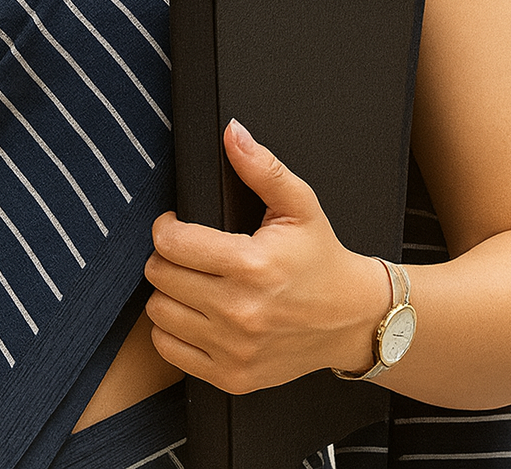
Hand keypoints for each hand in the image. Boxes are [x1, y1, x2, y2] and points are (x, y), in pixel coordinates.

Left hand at [144, 120, 391, 392]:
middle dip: (166, 256)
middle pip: (160, 275)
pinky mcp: (232, 377)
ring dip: (168, 292)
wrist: (352, 320)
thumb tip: (232, 132)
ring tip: (191, 280)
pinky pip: (170, 350)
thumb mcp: (300, 205)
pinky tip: (195, 312)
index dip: (167, 226)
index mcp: (253, 265)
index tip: (177, 223)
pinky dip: (173, 329)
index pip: (173, 242)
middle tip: (186, 251)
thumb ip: (261, 166)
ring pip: (158, 313)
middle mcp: (240, 312)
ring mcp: (235, 350)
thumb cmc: (322, 259)